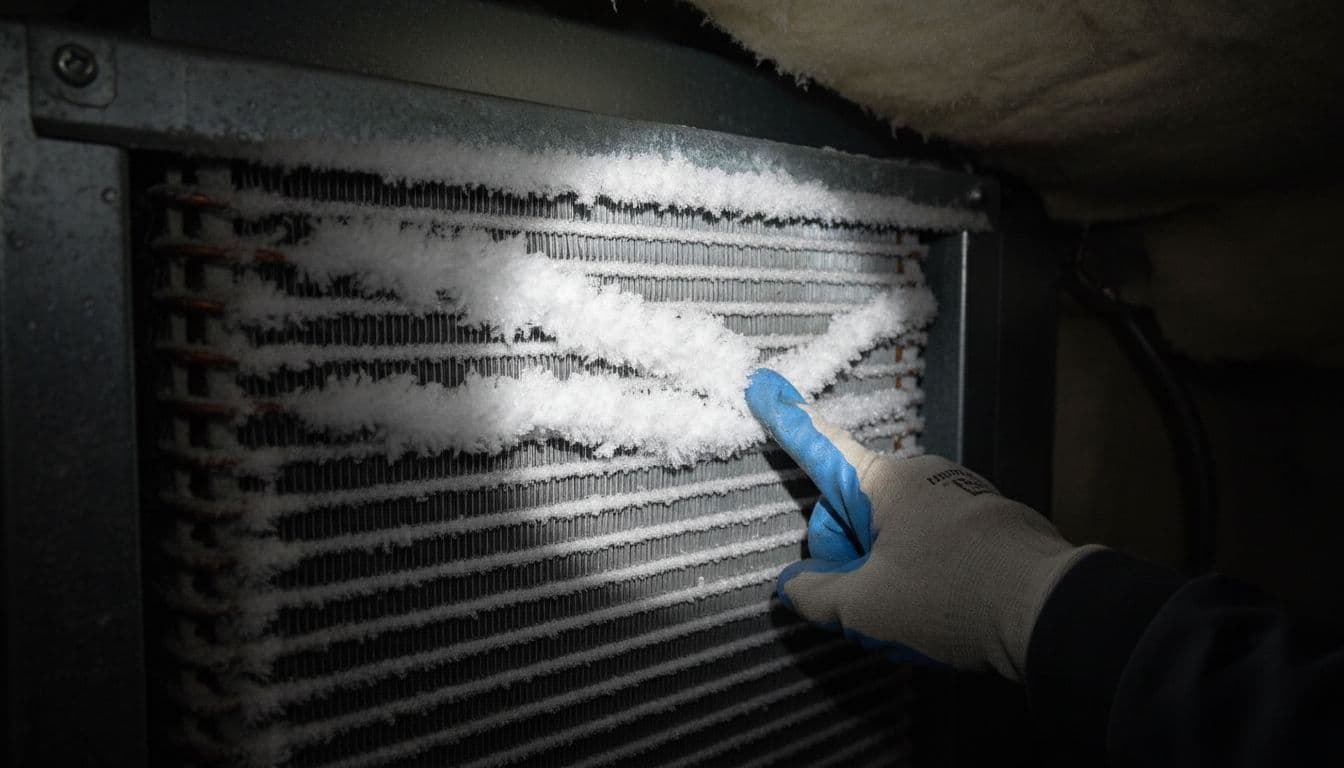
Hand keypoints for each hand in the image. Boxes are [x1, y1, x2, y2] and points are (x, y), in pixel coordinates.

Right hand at [745, 369, 1101, 679]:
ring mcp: (962, 494)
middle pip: (857, 512)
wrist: (1053, 611)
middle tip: (872, 604)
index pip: (821, 447)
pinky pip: (938, 543)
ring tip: (919, 616)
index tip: (760, 381)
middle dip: (853, 557)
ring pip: (897, 533)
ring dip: (892, 571)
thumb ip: (818, 595)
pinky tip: (950, 610)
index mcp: (885, 483)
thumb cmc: (949, 596)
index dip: (786, 420)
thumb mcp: (867, 607)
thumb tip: (794, 586)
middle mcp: (922, 475)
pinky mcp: (993, 521)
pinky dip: (930, 574)